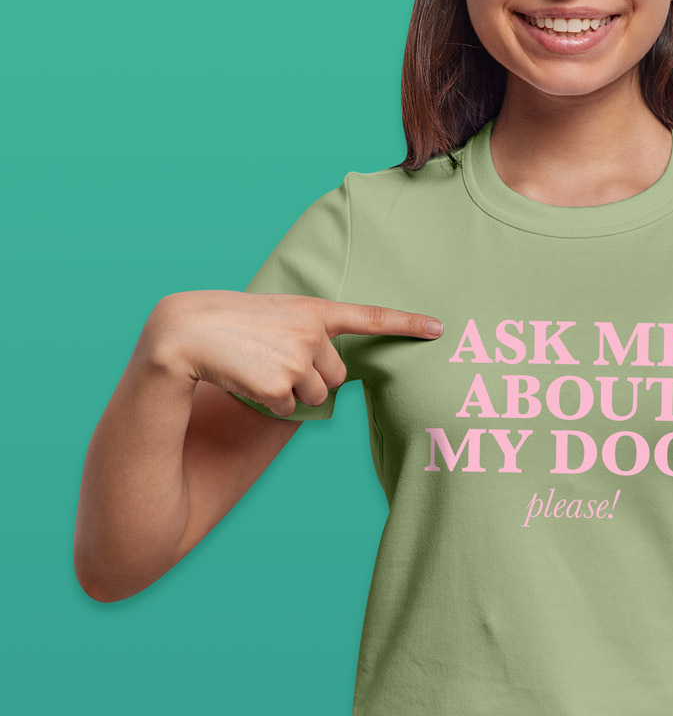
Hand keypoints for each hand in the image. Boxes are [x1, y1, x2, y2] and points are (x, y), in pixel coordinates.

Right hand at [145, 290, 442, 416]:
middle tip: (273, 361)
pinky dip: (270, 404)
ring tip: (256, 367)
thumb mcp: (276, 321)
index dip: (407, 324)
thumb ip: (309, 338)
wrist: (186, 331)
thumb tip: (332, 381)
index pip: (370, 316)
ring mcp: (299, 357)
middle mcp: (313, 331)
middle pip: (337, 376)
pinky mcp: (282, 384)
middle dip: (312, 378)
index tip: (439, 328)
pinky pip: (290, 409)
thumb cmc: (231, 327)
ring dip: (291, 393)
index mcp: (313, 310)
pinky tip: (247, 380)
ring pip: (317, 397)